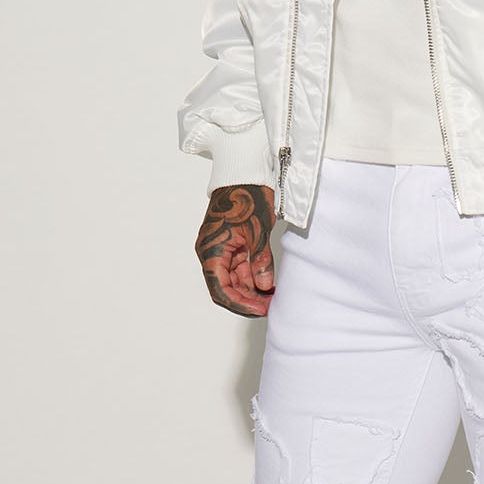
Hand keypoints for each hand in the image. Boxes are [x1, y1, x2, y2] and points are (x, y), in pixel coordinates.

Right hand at [195, 182, 276, 314]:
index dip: (239, 304)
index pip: (220, 289)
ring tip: (272, 297)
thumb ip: (261, 261)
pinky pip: (239, 268)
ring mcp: (220, 249)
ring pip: (233, 280)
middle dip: (247, 299)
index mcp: (211, 250)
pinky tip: (268, 284)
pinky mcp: (230, 245)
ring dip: (251, 290)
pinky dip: (253, 277)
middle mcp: (211, 252)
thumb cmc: (247, 196)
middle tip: (270, 306)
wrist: (244, 173)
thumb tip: (264, 286)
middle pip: (226, 288)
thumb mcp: (259, 232)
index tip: (259, 310)